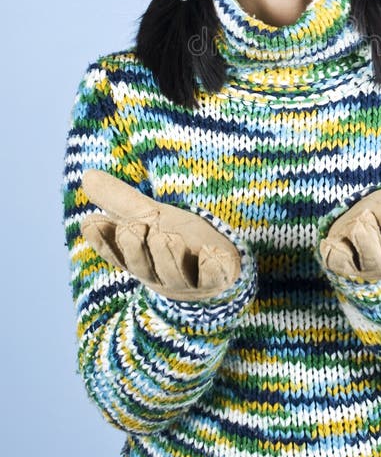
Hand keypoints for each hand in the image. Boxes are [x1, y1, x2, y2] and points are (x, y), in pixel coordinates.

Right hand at [80, 169, 241, 300]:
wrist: (218, 266)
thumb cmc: (178, 241)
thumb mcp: (149, 217)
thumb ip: (121, 200)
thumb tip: (86, 175)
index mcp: (139, 259)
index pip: (114, 252)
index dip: (102, 239)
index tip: (91, 220)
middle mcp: (160, 273)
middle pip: (141, 265)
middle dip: (135, 248)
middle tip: (131, 228)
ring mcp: (189, 280)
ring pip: (174, 273)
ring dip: (168, 255)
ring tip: (166, 236)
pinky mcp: (217, 279)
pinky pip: (213, 278)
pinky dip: (211, 267)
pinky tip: (210, 253)